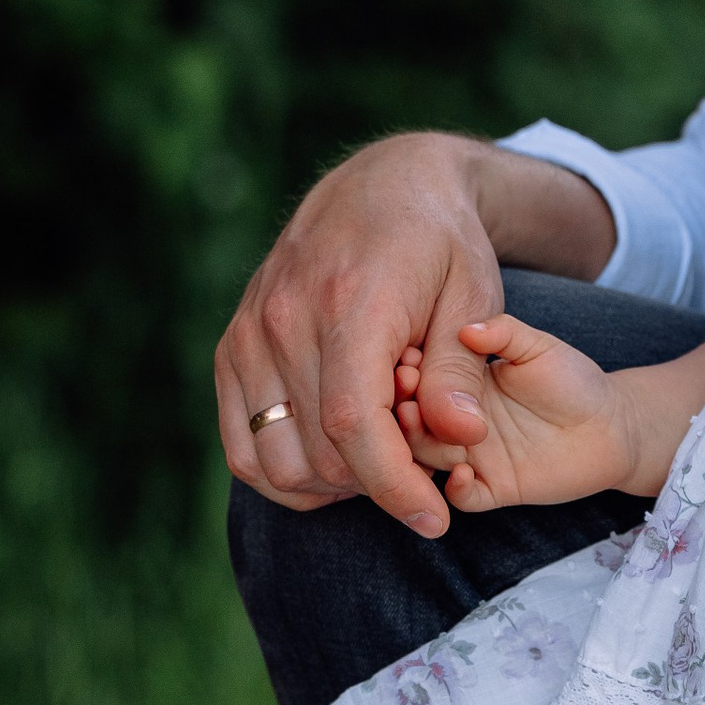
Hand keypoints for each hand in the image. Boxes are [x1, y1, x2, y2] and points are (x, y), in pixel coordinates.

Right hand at [215, 133, 612, 536]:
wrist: (383, 185)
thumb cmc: (440, 242)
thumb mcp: (473, 294)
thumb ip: (460, 370)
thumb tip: (461, 436)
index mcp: (348, 305)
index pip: (353, 427)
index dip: (394, 488)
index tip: (435, 519)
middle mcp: (283, 321)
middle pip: (318, 452)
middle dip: (375, 486)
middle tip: (423, 474)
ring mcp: (248, 335)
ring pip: (271, 460)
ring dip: (328, 486)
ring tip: (381, 468)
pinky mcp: (231, 347)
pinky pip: (240, 441)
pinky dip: (281, 470)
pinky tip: (332, 464)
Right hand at [396, 316, 638, 511]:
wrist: (611, 423)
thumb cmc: (573, 379)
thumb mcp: (537, 346)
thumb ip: (504, 334)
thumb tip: (467, 328)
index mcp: (457, 386)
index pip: (415, 384)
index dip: (405, 374)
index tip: (406, 358)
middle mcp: (455, 423)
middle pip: (410, 423)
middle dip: (402, 409)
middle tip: (406, 391)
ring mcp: (473, 456)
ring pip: (427, 460)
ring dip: (420, 445)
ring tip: (420, 421)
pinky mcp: (496, 487)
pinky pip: (465, 497)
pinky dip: (457, 489)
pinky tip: (464, 471)